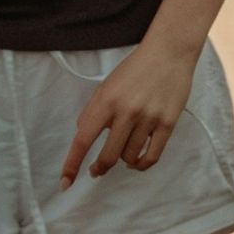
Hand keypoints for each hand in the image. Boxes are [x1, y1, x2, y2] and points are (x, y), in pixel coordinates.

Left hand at [63, 42, 196, 186]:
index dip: (72, 164)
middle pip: (108, 156)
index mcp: (105, 102)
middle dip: (99, 168)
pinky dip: (141, 165)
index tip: (65, 182)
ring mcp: (148, 118)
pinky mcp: (168, 122)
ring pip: (129, 157)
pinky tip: (136, 162)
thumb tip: (82, 137)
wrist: (169, 51)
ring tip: (121, 154)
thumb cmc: (134, 69)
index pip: (83, 140)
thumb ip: (92, 112)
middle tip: (96, 170)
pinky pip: (152, 156)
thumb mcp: (105, 86)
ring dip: (122, 161)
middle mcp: (126, 112)